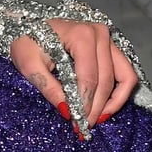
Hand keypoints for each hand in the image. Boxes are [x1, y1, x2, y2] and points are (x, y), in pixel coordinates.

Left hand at [12, 20, 138, 132]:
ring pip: (124, 76)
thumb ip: (49, 88)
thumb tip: (67, 112)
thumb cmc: (27, 41)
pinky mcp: (111, 46)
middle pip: (107, 79)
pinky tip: (105, 106)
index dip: (85, 104)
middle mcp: (100, 34)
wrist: (29, 25)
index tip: (77, 123)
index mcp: (81, 35)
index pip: (89, 78)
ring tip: (97, 118)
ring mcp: (108, 38)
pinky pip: (125, 71)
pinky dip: (119, 91)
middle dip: (96, 106)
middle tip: (84, 126)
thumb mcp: (29, 65)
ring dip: (113, 101)